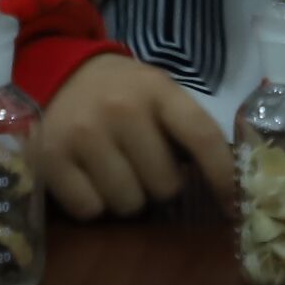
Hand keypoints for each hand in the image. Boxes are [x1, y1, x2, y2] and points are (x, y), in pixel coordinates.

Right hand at [39, 51, 235, 218]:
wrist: (58, 74)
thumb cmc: (120, 92)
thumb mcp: (158, 94)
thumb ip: (187, 129)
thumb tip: (225, 186)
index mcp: (158, 91)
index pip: (202, 137)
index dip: (222, 176)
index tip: (233, 207)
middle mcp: (121, 110)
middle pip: (164, 185)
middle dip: (159, 186)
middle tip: (144, 168)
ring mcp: (83, 135)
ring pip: (128, 204)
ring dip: (127, 198)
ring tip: (115, 173)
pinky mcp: (51, 159)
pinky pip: (90, 210)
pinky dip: (93, 204)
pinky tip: (88, 179)